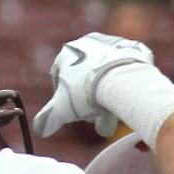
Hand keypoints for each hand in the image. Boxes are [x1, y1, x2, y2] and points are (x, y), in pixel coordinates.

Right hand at [32, 34, 154, 137]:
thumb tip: (40, 130)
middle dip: (90, 99)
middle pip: (86, 77)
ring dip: (108, 92)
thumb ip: (48, 119)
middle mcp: (87, 43)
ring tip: (115, 112)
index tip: (76, 114)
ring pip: (106, 73)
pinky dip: (126, 82)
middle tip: (98, 117)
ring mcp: (111, 43)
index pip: (61, 79)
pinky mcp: (133, 48)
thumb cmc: (86, 92)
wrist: (121, 78)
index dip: (66, 100)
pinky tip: (128, 97)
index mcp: (67, 53)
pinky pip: (127, 69)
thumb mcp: (61, 110)